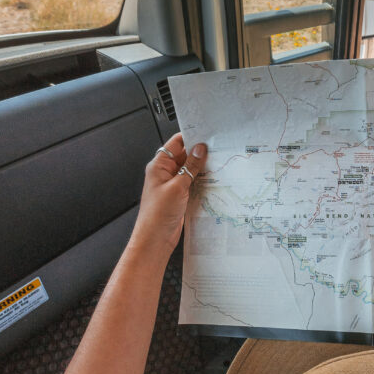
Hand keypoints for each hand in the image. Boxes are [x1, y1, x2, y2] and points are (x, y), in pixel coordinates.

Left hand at [128, 134, 207, 259]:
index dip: (191, 137)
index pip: (176, 143)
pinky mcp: (180, 194)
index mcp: (159, 165)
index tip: (207, 134)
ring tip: (218, 163)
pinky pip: (193, 182)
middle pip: (185, 155)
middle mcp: (165, 172)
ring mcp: (173, 184)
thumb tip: (200, 149)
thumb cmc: (158, 214)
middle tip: (218, 149)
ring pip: (190, 169)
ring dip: (202, 167)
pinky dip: (202, 180)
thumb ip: (191, 166)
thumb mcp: (177, 186)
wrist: (155, 240)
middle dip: (200, 152)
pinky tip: (213, 179)